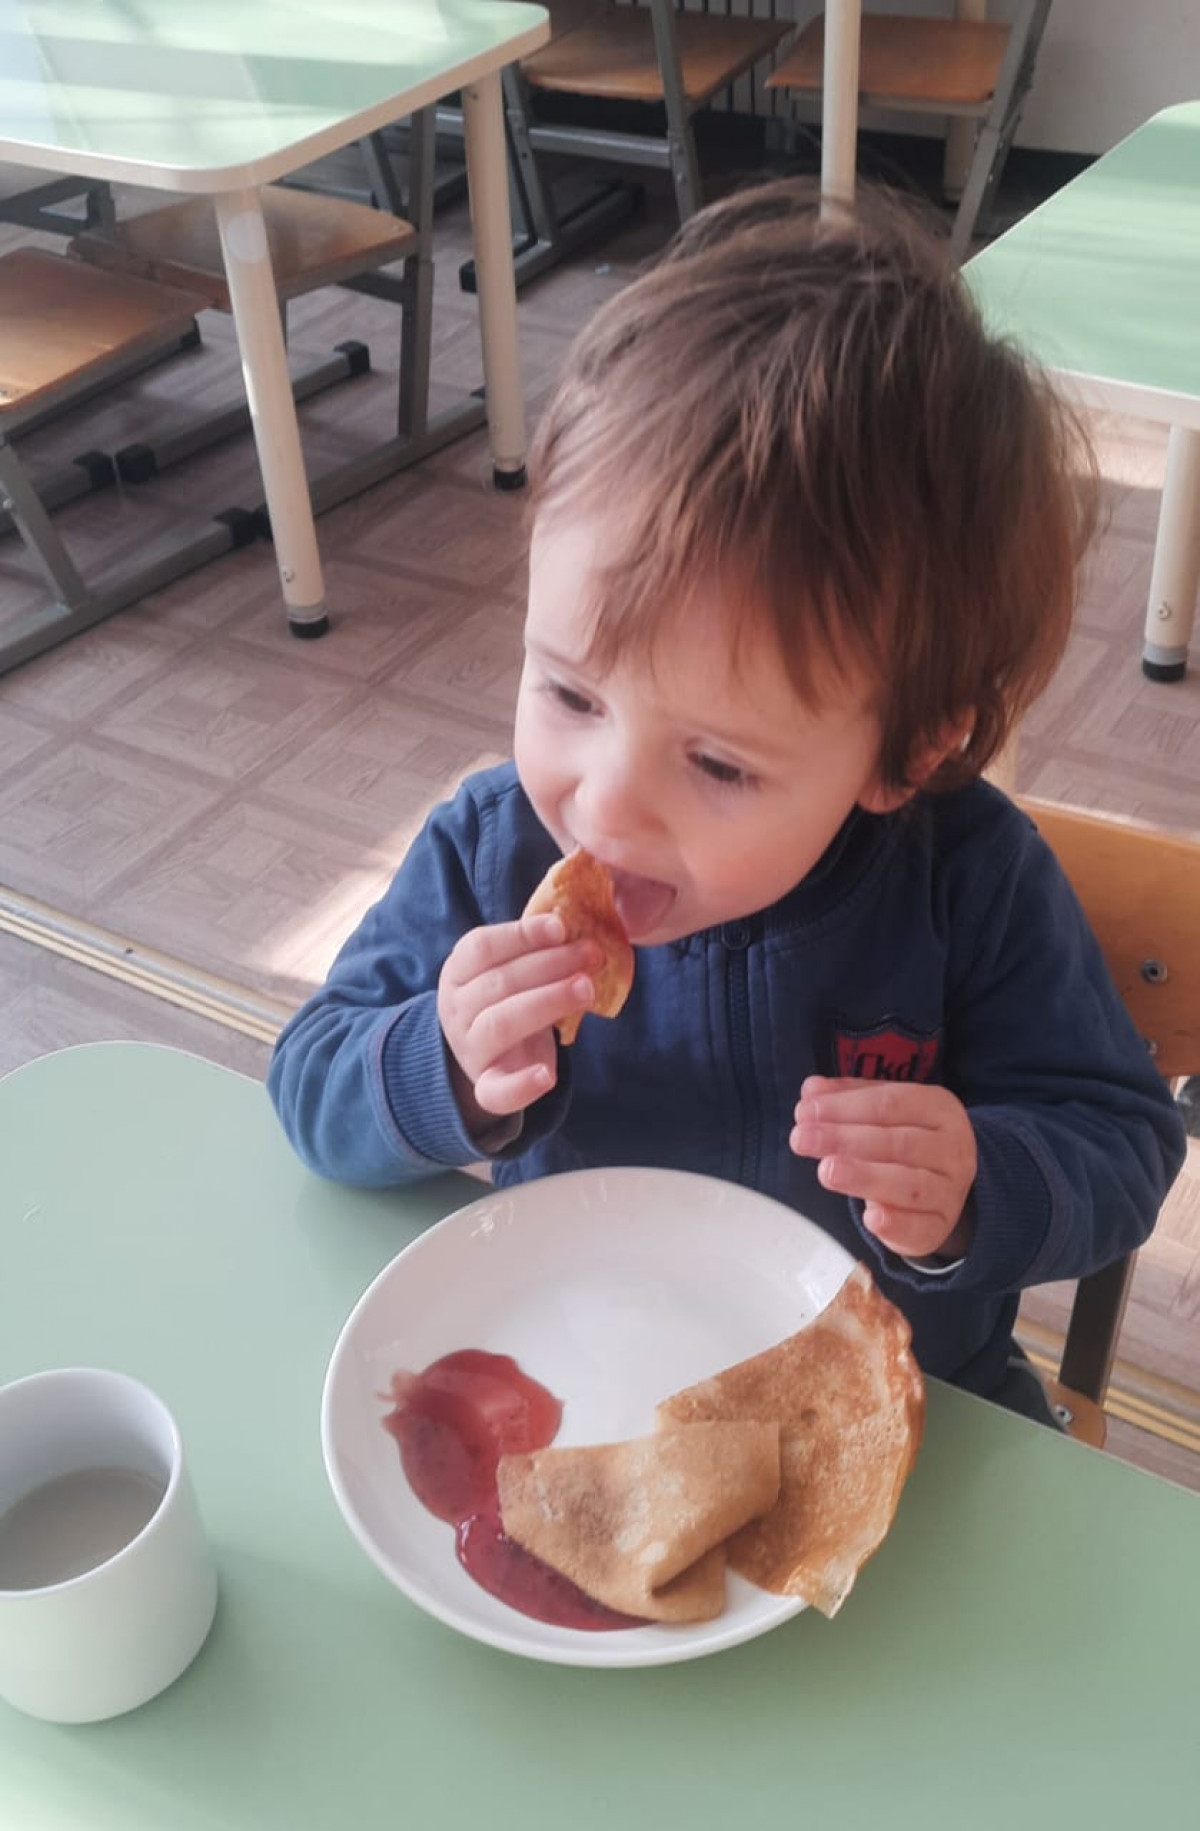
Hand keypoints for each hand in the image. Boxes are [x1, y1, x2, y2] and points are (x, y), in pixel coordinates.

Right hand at [438, 912, 601, 1134]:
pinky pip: (497, 1092)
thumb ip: (535, 950)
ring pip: (500, 1024)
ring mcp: (470, 1050)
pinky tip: (546, 1076)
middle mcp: (457, 1010)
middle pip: (499, 983)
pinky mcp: (487, 1087)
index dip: (522, 935)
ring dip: (547, 1002)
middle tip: (592, 954)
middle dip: (550, 965)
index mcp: (457, 973)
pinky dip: (521, 1086)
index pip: (481, 947)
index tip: (562, 927)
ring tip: (587, 988)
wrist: (485, 1054)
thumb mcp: (510, 969)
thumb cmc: (506, 999)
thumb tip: (582, 924)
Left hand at [790, 1077, 977, 1259]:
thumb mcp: (881, 1111)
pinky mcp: (940, 1226)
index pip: (891, 1103)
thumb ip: (847, 1098)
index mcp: (938, 1108)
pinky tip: (870, 1217)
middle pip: (898, 1143)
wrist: (942, 1185)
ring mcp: (950, 1190)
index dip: (845, 1107)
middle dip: (844, 1140)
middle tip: (801, 1139)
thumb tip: (811, 1090)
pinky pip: (920, 1227)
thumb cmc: (906, 1141)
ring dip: (864, 1177)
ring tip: (826, 1171)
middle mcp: (952, 1148)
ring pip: (909, 1185)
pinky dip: (896, 1224)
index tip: (805, 1112)